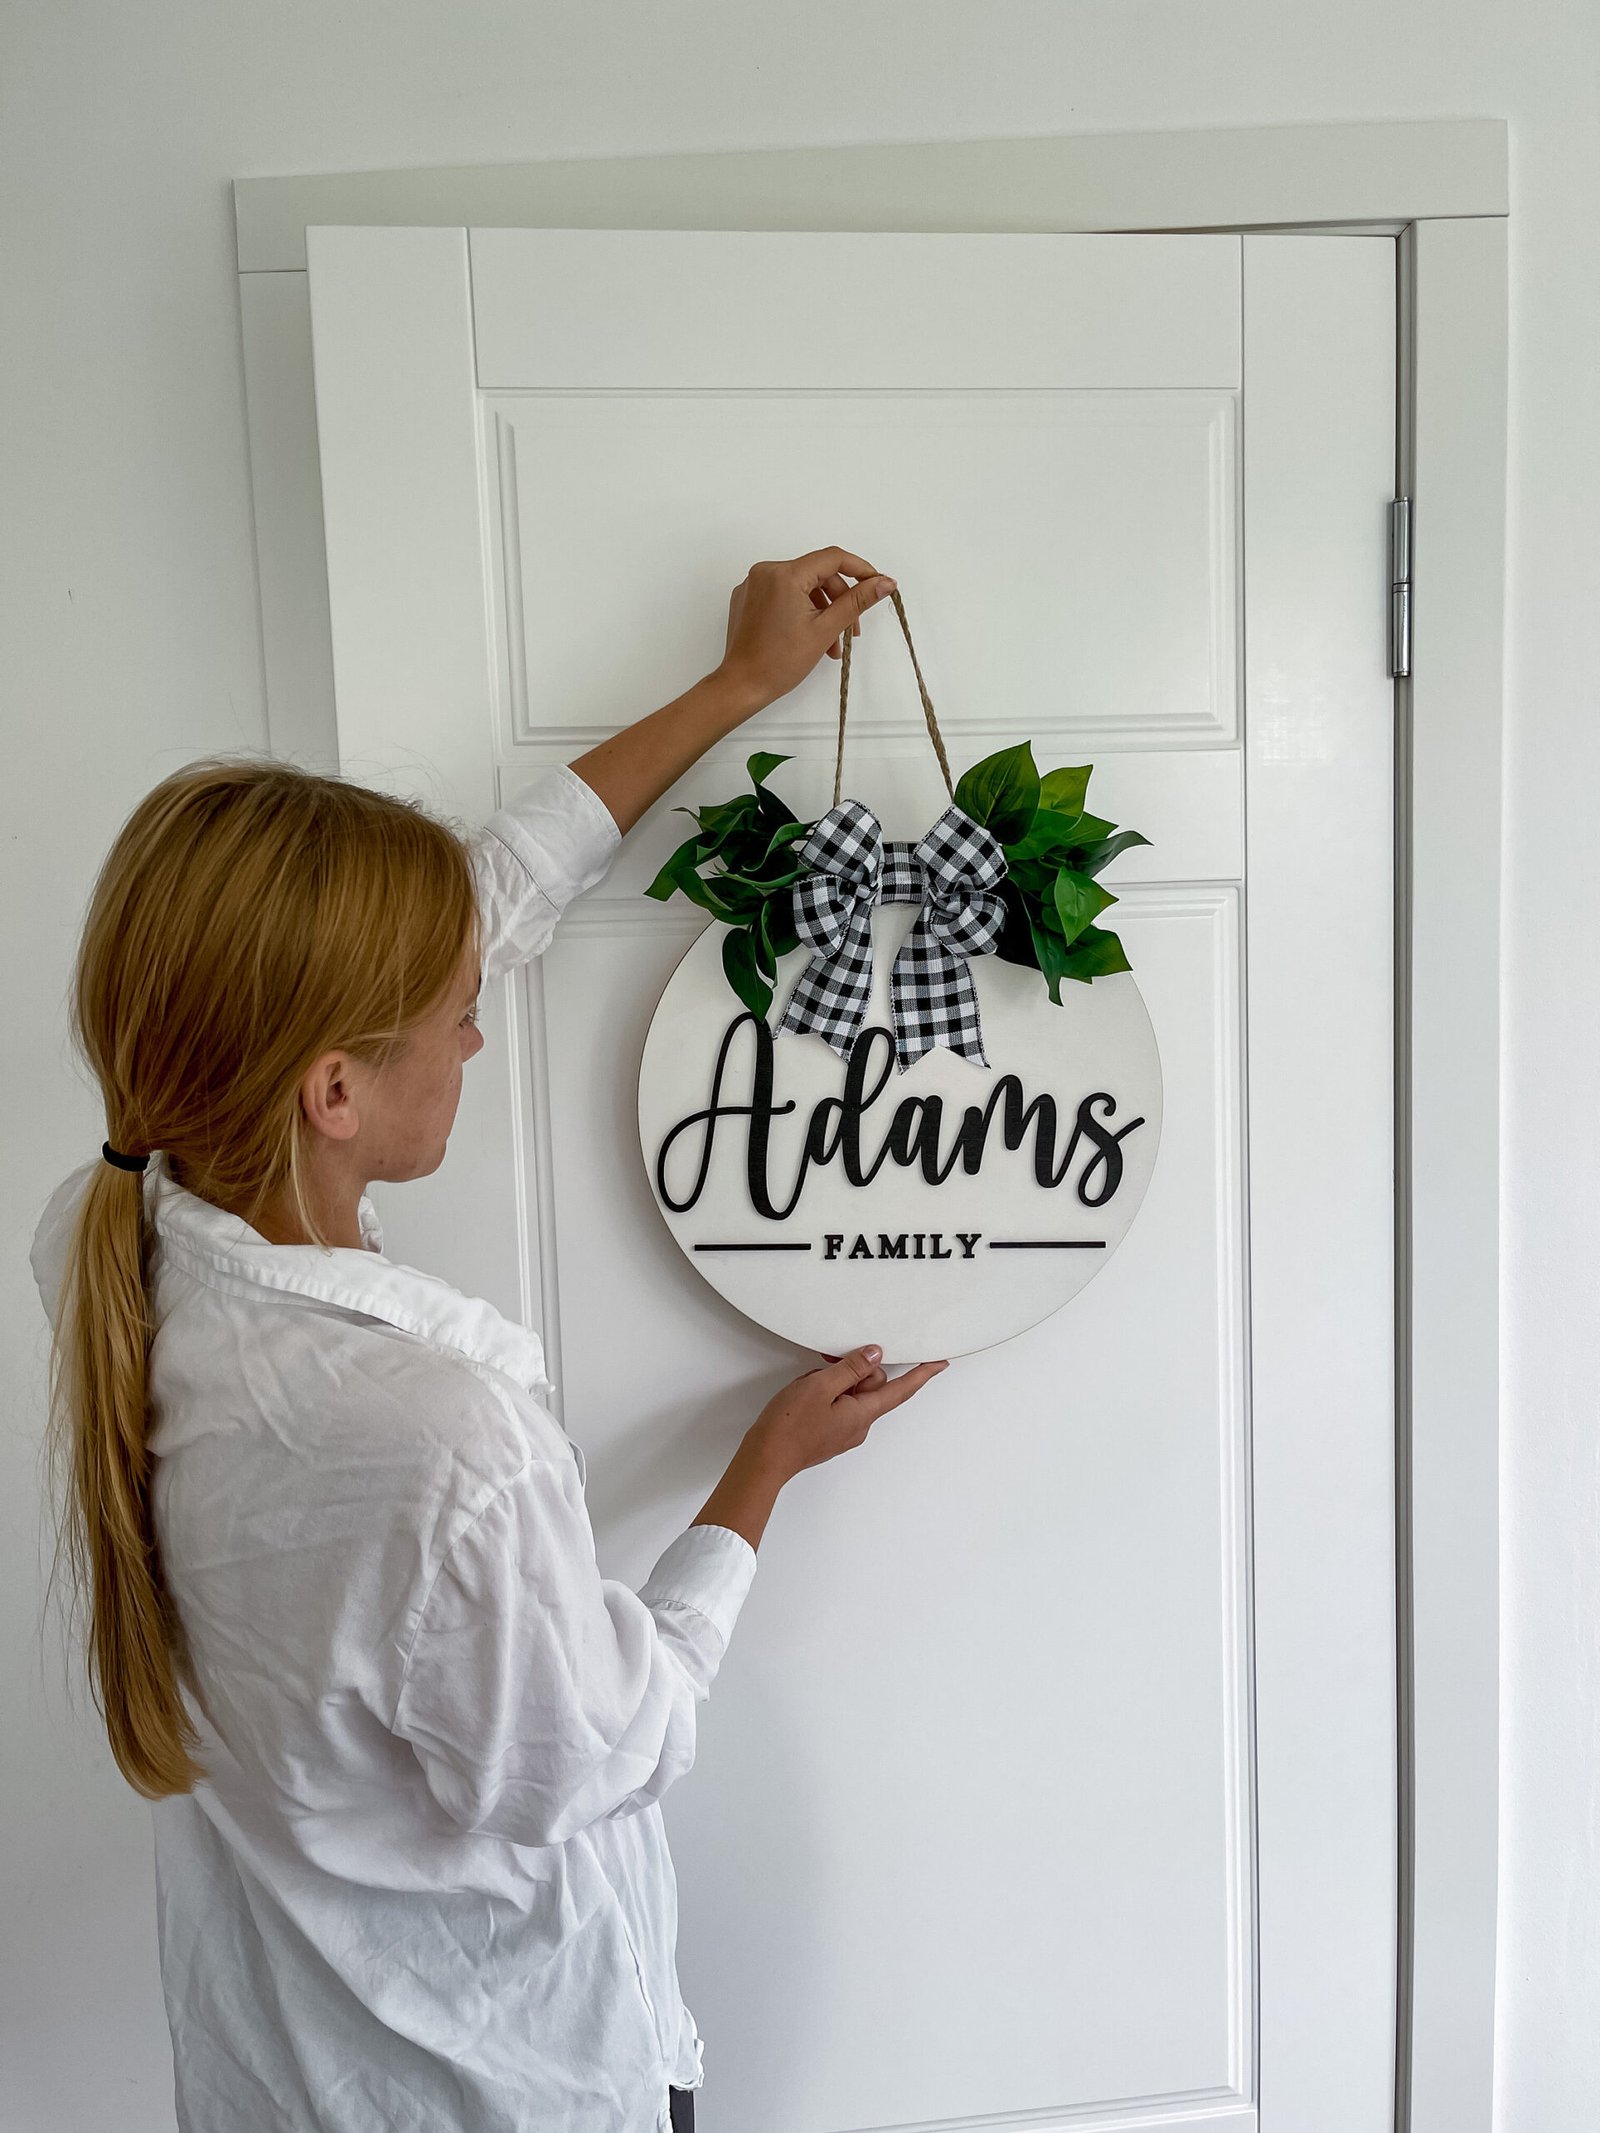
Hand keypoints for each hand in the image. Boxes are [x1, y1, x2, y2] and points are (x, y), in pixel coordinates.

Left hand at [718, 549, 896, 713]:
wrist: (742, 685)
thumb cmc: (778, 662)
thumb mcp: (826, 629)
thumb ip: (858, 601)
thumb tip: (885, 583)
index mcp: (785, 574)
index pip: (833, 558)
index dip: (860, 569)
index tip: (876, 584)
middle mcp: (766, 572)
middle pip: (817, 573)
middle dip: (840, 600)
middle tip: (853, 630)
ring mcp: (754, 584)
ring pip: (802, 586)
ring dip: (823, 610)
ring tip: (832, 644)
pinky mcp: (748, 598)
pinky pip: (784, 594)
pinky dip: (801, 610)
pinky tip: (810, 636)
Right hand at [748, 1344, 947, 1480]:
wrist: (765, 1458)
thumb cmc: (789, 1426)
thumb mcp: (821, 1386)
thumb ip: (851, 1368)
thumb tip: (875, 1355)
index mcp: (863, 1414)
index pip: (901, 1390)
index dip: (922, 1375)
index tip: (939, 1363)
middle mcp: (859, 1426)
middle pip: (870, 1386)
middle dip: (852, 1370)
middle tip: (826, 1364)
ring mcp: (845, 1431)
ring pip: (851, 1394)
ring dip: (833, 1382)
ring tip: (807, 1388)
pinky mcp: (830, 1434)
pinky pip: (837, 1405)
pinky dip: (825, 1394)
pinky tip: (804, 1397)